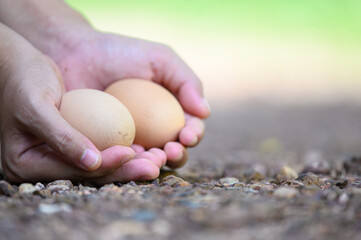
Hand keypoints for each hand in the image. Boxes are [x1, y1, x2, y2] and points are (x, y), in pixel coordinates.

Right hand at [0, 24, 138, 182]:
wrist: (18, 63)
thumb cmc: (22, 80)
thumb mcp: (36, 106)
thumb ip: (61, 137)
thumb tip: (92, 163)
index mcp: (25, 165)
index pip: (73, 171)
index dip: (105, 165)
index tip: (131, 153)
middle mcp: (43, 166)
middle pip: (89, 175)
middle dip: (124, 171)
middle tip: (153, 168)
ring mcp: (59, 156)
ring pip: (99, 166)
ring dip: (129, 164)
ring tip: (158, 161)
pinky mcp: (73, 143)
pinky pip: (101, 150)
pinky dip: (122, 149)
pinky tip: (147, 148)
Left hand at [51, 31, 210, 183]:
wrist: (76, 54)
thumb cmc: (120, 53)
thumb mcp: (160, 59)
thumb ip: (186, 81)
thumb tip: (205, 112)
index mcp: (170, 111)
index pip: (190, 129)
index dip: (194, 135)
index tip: (187, 134)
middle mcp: (154, 129)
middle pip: (174, 150)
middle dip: (178, 155)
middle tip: (171, 150)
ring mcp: (130, 140)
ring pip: (150, 161)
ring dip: (157, 164)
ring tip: (155, 157)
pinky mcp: (107, 148)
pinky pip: (121, 161)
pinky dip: (128, 164)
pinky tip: (129, 158)